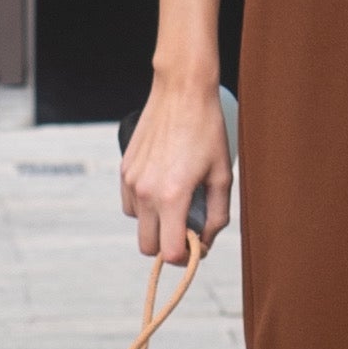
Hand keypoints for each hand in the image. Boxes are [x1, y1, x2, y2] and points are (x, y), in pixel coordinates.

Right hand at [120, 73, 231, 263]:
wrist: (181, 91)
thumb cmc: (208, 130)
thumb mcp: (222, 176)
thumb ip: (217, 216)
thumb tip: (206, 241)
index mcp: (172, 197)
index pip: (170, 252)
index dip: (186, 257)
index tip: (199, 246)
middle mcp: (146, 192)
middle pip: (148, 247)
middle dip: (168, 246)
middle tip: (188, 229)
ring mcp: (131, 181)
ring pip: (138, 225)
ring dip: (156, 224)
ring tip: (177, 202)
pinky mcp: (125, 169)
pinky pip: (131, 203)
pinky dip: (145, 206)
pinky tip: (163, 187)